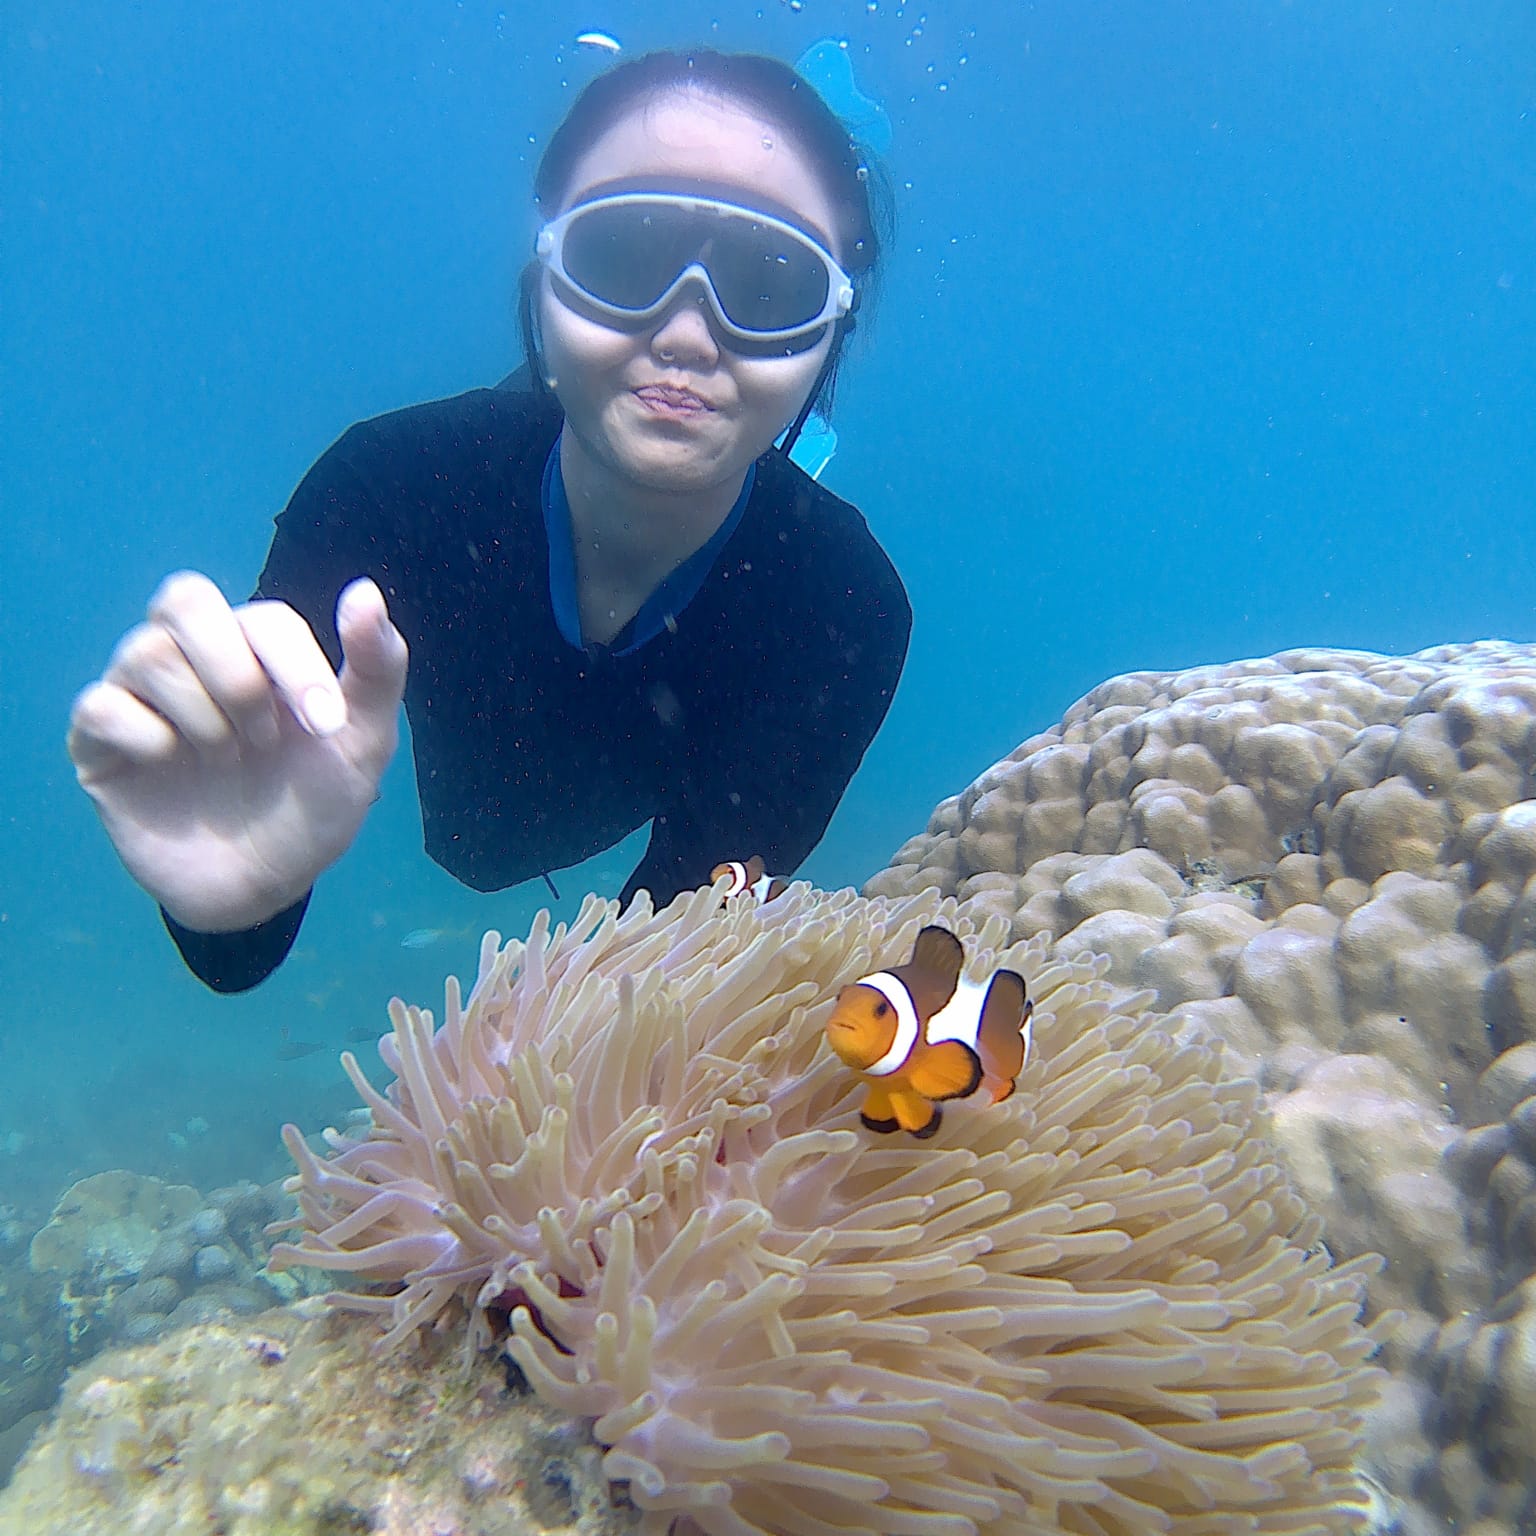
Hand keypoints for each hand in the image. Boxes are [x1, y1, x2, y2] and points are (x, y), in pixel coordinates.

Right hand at [67, 572, 407, 930]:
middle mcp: (191, 657)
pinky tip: (172, 766)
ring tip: (227, 761)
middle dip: (236, 675)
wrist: (264, 885)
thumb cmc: (311, 806)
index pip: (264, 617)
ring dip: (204, 716)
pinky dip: (147, 737)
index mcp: (255, 650)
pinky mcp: (98, 742)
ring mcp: (140, 696)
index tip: (325, 726)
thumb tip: (365, 590)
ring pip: (144, 652)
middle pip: (184, 598)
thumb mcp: (362, 744)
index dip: (296, 663)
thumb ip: (377, 668)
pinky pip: (99, 706)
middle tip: (263, 739)